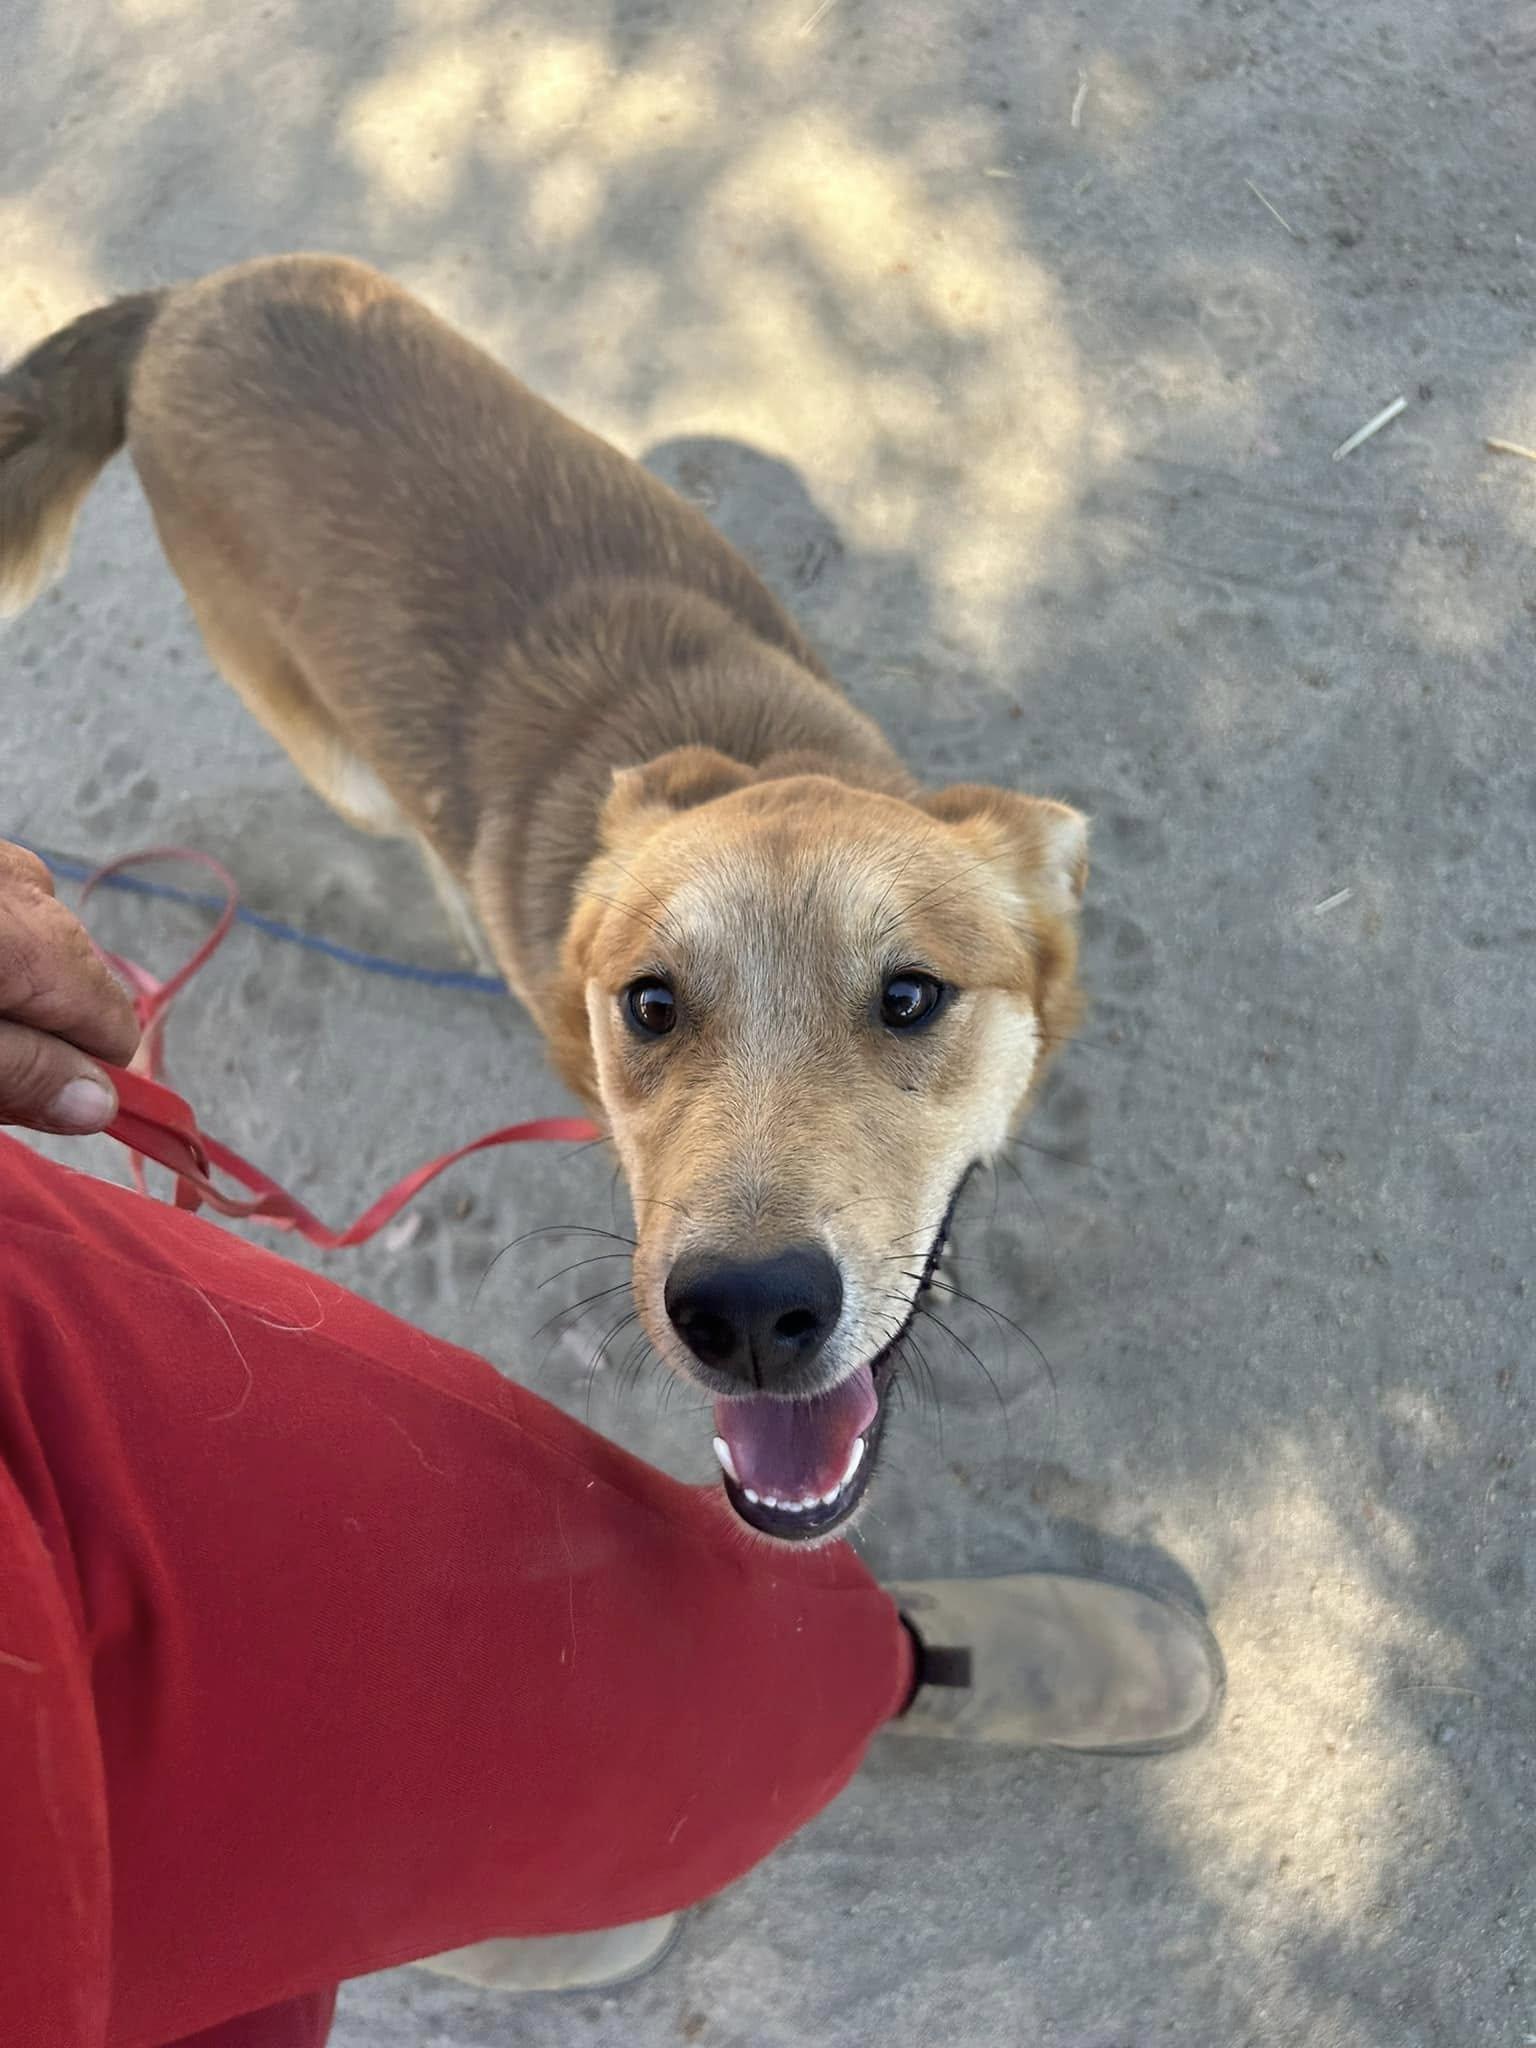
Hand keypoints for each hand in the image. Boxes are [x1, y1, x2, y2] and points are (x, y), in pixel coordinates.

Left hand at [0, 842, 139, 1133]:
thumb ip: (25, 1071)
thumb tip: (105, 1107)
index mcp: (46, 941)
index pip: (114, 1031)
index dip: (70, 1078)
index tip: (10, 1097)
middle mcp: (37, 889)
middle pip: (72, 990)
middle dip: (28, 1030)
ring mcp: (0, 859)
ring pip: (31, 951)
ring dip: (1, 990)